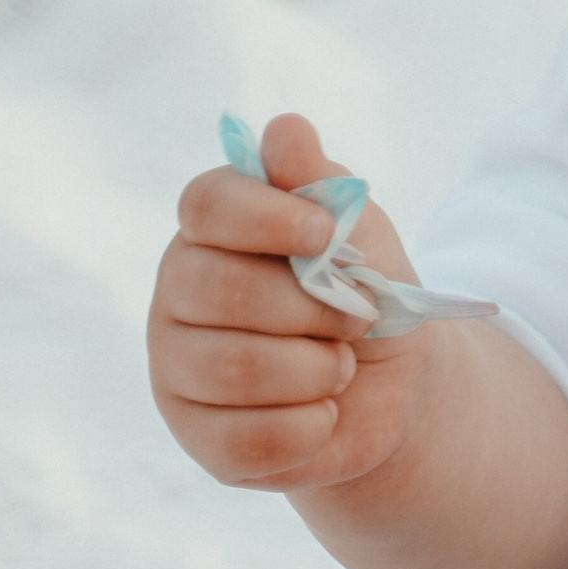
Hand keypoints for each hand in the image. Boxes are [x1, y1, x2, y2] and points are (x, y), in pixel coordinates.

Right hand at [149, 109, 431, 494]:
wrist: (390, 387)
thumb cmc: (364, 293)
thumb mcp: (360, 233)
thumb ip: (320, 186)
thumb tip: (286, 129)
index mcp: (212, 230)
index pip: (206, 205)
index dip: (269, 218)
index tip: (328, 234)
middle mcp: (177, 293)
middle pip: (220, 289)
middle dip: (311, 309)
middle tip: (357, 319)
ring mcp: (177, 367)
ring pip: (235, 370)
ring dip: (317, 371)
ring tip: (340, 367)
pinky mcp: (198, 436)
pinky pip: (246, 439)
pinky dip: (308, 428)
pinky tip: (322, 413)